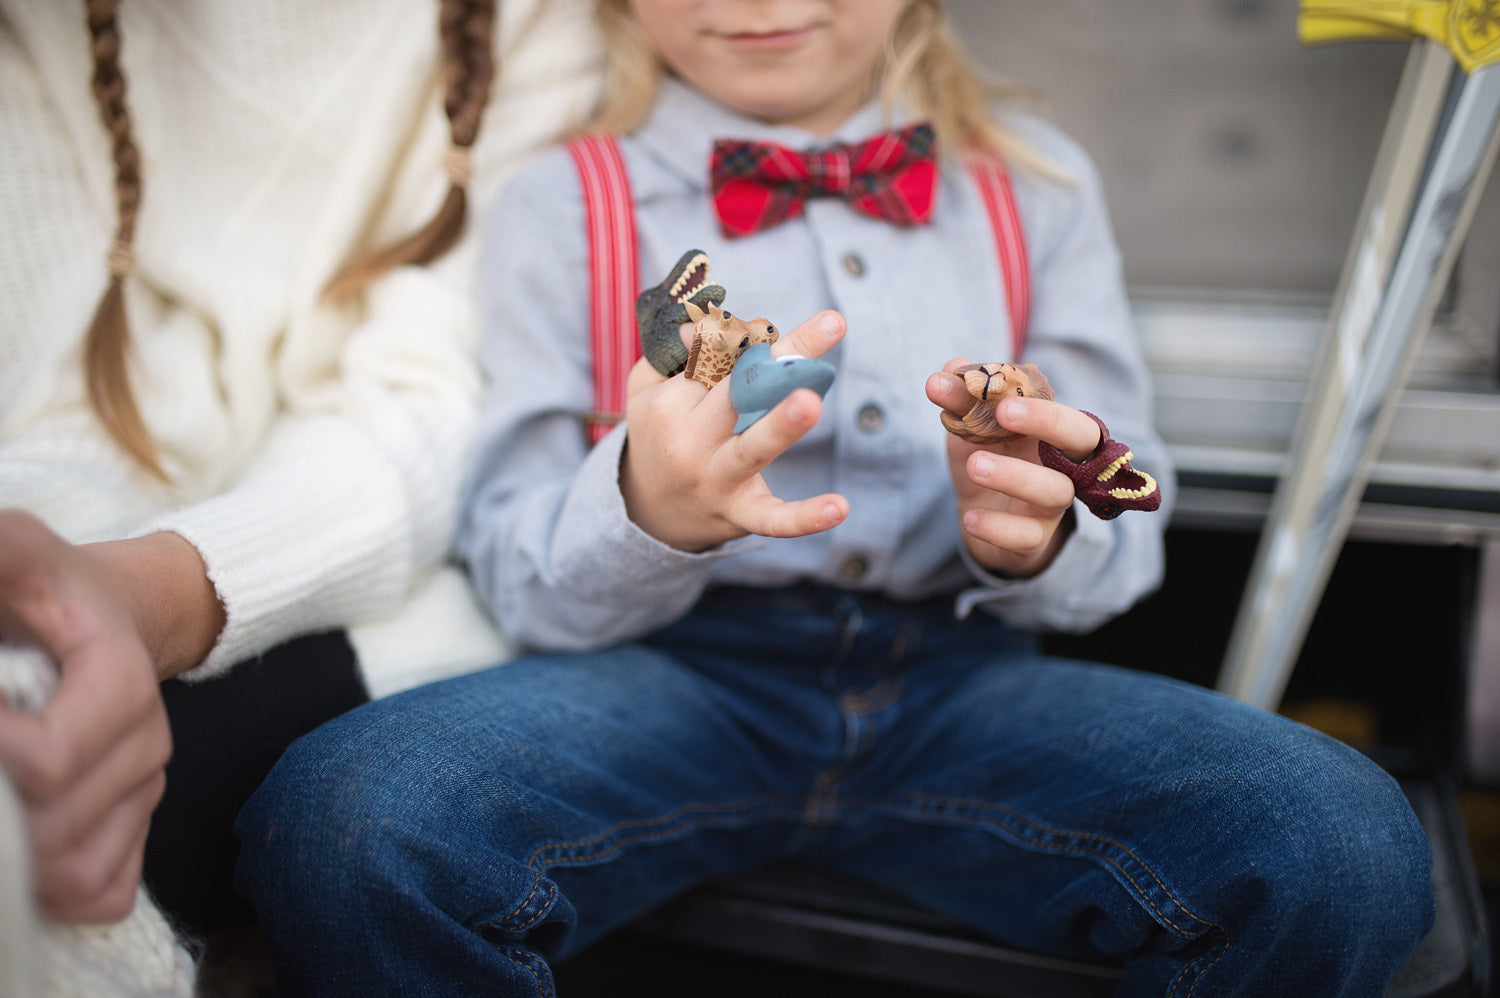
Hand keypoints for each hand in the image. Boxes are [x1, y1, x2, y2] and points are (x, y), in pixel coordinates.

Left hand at [0, 509, 205, 921]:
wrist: (114, 613)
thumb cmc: (51, 586)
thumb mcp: (18, 550)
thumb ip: (4, 552)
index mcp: (122, 678)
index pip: (47, 762)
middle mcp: (147, 742)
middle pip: (53, 828)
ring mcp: (146, 790)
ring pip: (74, 870)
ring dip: (15, 854)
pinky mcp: (138, 826)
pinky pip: (102, 892)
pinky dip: (50, 889)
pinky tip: (18, 841)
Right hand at [620, 310, 850, 551]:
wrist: (645, 511)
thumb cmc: (658, 434)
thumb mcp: (646, 389)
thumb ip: (672, 352)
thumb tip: (701, 327)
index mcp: (672, 404)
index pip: (721, 360)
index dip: (750, 339)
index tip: (769, 324)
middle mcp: (692, 440)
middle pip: (742, 390)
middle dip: (784, 358)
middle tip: (832, 324)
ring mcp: (715, 479)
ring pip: (753, 448)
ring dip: (782, 425)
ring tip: (810, 401)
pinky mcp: (739, 513)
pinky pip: (772, 519)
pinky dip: (804, 518)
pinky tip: (840, 508)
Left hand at [926, 359, 1102, 577]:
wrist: (983, 521)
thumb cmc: (990, 461)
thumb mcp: (972, 430)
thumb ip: (962, 400)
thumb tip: (950, 367)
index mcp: (1054, 432)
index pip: (1066, 409)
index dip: (1042, 404)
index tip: (1003, 398)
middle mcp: (1064, 465)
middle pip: (1083, 441)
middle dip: (1049, 422)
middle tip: (1005, 413)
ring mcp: (1052, 506)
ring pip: (1054, 492)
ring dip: (1015, 476)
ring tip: (974, 466)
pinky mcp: (1033, 540)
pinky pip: (1026, 536)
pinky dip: (996, 526)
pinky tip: (969, 517)